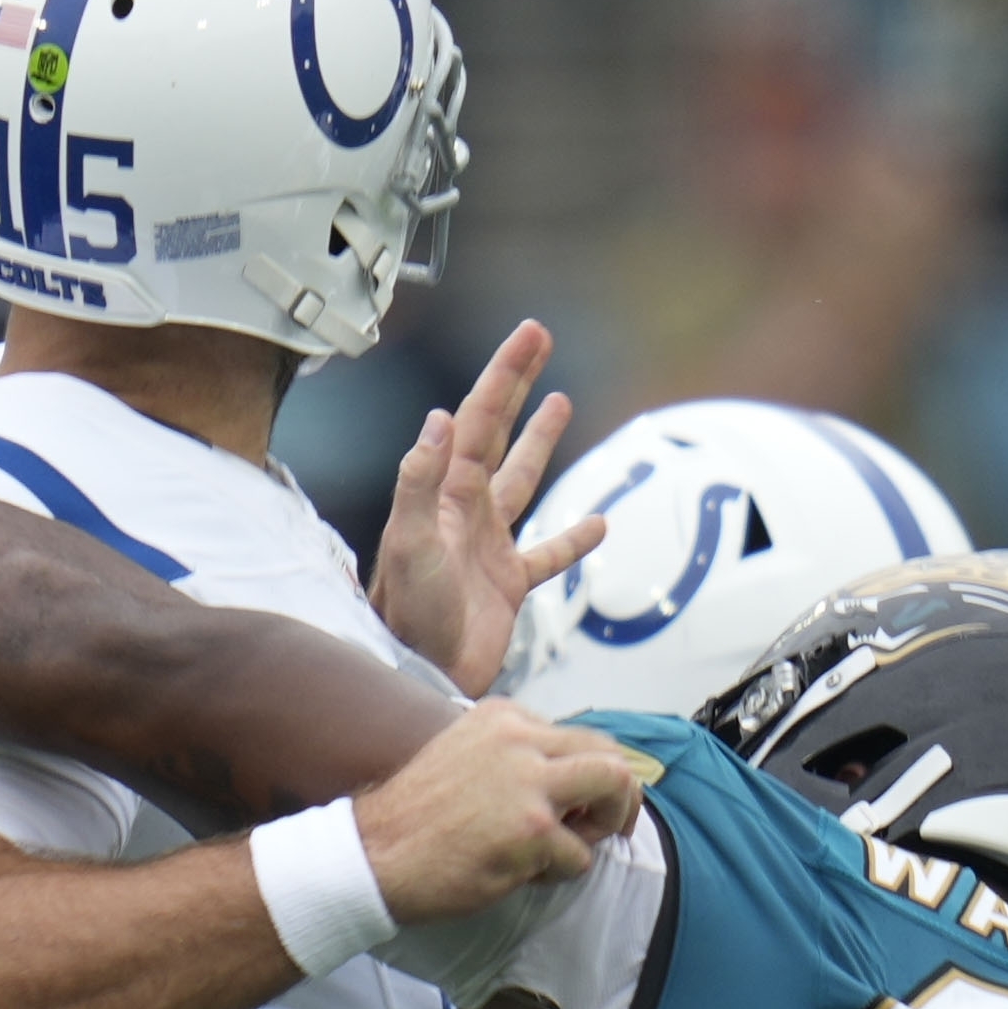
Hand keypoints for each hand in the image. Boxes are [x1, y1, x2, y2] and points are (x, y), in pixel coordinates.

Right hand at [355, 699, 643, 924]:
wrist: (372, 854)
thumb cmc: (415, 818)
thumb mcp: (464, 755)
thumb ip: (513, 756)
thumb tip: (571, 780)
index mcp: (503, 717)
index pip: (578, 735)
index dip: (588, 775)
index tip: (579, 804)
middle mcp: (520, 738)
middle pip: (608, 752)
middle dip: (618, 794)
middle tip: (609, 827)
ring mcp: (529, 782)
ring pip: (614, 786)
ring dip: (604, 824)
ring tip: (565, 849)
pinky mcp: (533, 829)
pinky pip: (580, 854)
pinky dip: (560, 872)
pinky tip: (520, 872)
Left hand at [367, 320, 597, 692]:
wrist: (419, 674)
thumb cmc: (408, 614)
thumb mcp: (409, 544)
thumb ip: (419, 482)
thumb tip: (441, 417)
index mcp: (447, 492)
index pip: (479, 418)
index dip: (505, 374)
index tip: (530, 334)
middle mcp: (467, 510)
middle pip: (498, 432)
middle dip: (517, 384)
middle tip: (539, 338)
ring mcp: (489, 545)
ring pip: (522, 481)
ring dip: (540, 443)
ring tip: (560, 402)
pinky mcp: (508, 585)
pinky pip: (548, 555)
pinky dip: (573, 540)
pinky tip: (599, 525)